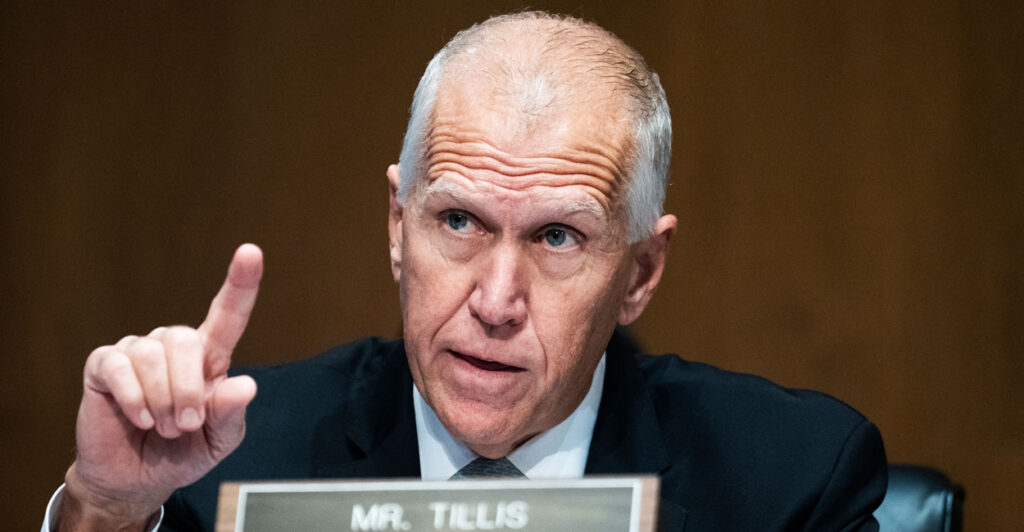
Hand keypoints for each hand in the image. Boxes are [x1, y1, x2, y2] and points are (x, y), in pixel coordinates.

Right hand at [60, 244, 262, 529]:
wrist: (136, 478)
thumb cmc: (183, 452)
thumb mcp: (218, 440)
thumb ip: (230, 413)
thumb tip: (245, 385)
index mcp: (209, 359)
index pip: (228, 315)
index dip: (241, 284)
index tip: (251, 252)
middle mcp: (174, 346)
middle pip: (186, 340)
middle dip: (188, 391)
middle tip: (185, 425)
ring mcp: (137, 352)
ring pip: (153, 356)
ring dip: (161, 401)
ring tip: (162, 426)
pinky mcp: (104, 365)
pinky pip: (119, 367)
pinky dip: (134, 399)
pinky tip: (139, 418)